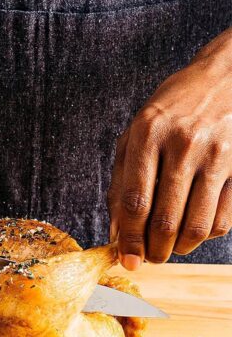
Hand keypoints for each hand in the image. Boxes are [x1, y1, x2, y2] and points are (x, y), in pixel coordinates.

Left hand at [108, 28, 231, 269]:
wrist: (226, 77)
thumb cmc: (171, 112)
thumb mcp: (135, 136)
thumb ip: (121, 183)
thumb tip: (116, 232)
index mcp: (148, 135)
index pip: (135, 202)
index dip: (129, 238)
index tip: (127, 259)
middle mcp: (183, 144)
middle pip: (165, 219)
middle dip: (154, 251)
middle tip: (149, 258)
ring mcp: (217, 155)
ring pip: (197, 225)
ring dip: (179, 248)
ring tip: (169, 248)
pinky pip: (224, 219)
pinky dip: (206, 235)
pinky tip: (194, 229)